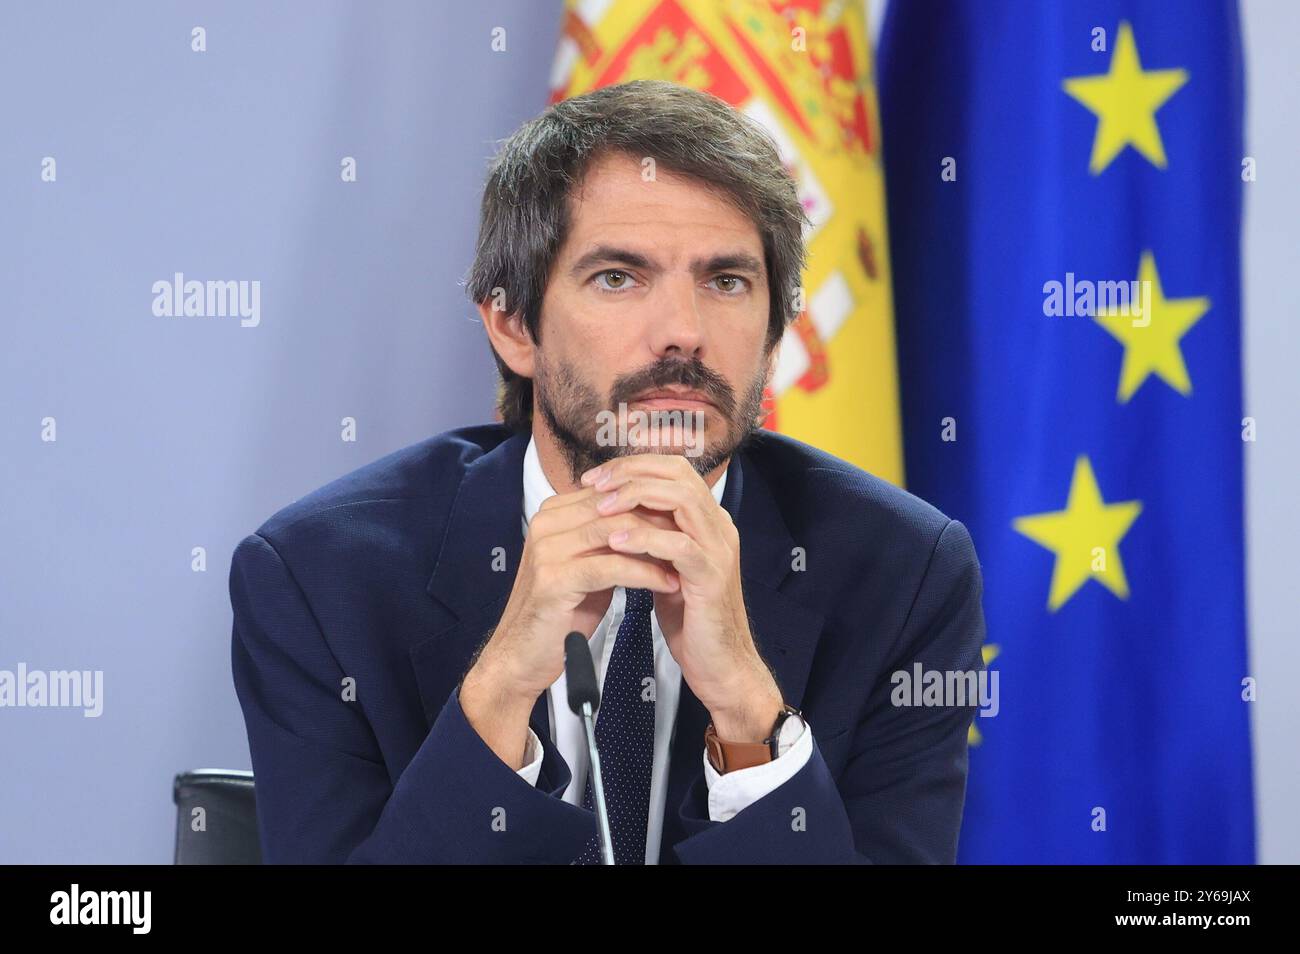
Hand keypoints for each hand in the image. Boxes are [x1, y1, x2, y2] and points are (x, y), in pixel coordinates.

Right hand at [473, 485, 680, 701]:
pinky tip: (670, 583)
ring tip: (689, 560)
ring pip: (616, 533)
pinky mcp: (554, 579)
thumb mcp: (589, 567)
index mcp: (553, 513)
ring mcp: (546, 550)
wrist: (522, 658)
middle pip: (616, 507)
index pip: (612, 493)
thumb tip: (656, 519)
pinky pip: (611, 567)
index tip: (688, 519)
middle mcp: (545, 523)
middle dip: (661, 521)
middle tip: (696, 537)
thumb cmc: (561, 615)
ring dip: (658, 546)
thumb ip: (611, 540)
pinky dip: (646, 573)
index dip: (653, 504)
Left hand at [579, 455, 783, 740]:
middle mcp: (718, 526)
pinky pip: (679, 545)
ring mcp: (719, 549)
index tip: (595, 478)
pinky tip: (615, 544)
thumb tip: (612, 516)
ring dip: (636, 498)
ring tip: (600, 508)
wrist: (720, 666)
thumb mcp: (665, 567)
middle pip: (677, 473)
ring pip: (681, 499)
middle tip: (593, 485)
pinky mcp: (712, 577)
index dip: (632, 466)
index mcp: (707, 520)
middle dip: (630, 472)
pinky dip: (644, 539)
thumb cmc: (690, 619)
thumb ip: (650, 539)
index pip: (673, 468)